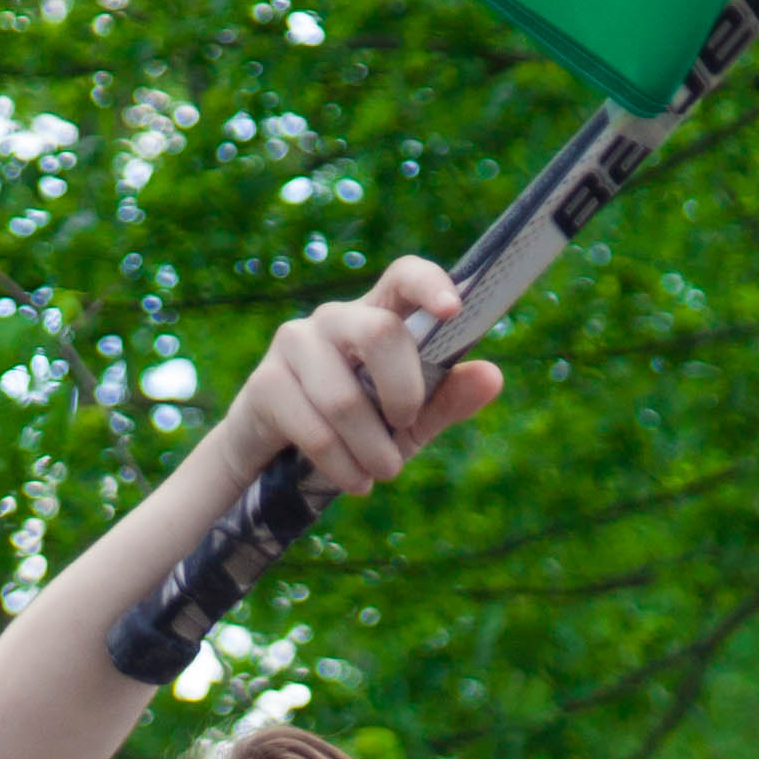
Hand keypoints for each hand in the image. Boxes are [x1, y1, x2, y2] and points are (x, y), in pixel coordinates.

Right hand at [232, 257, 500, 503]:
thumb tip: (492, 376)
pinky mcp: (265, 383)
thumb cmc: (356, 431)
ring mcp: (294, 345)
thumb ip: (446, 399)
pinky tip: (354, 481)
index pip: (403, 277)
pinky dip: (342, 466)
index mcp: (377, 316)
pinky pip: (315, 430)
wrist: (277, 462)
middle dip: (404, 393)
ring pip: (345, 398)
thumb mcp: (410, 421)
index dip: (429, 284)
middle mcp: (334, 319)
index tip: (454, 310)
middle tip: (407, 427)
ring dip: (372, 448)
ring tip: (382, 472)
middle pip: (379, 333)